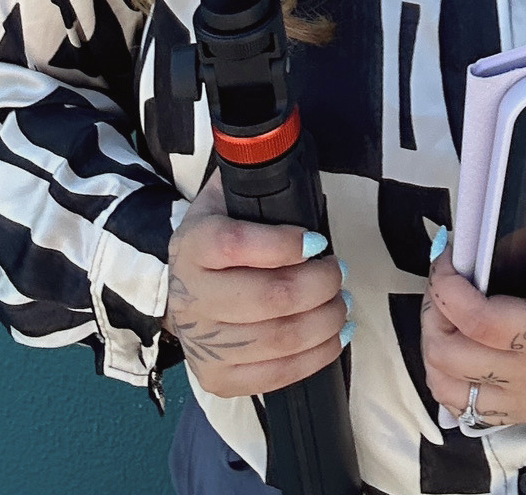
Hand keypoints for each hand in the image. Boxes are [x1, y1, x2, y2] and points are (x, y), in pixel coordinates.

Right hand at [165, 173, 349, 397]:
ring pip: (276, 340)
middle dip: (318, 285)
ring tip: (343, 305)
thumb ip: (252, 174)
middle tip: (339, 273)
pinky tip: (335, 337)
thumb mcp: (225, 197)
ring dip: (324, 322)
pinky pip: (274, 378)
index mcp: (193, 244)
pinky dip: (314, 357)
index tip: (319, 242)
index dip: (284, 244)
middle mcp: (191, 296)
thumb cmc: (219, 238)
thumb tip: (285, 145)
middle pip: (267, 298)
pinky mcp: (217, 379)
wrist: (181, 291)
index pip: (235, 243)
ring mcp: (202, 344)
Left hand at [422, 226, 525, 428]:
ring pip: (448, 386)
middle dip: (434, 307)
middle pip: (448, 354)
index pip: (477, 319)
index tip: (452, 249)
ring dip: (435, 342)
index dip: (449, 283)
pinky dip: (448, 374)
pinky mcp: (525, 411)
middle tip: (449, 271)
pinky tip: (462, 341)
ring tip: (451, 304)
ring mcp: (525, 399)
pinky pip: (465, 408)